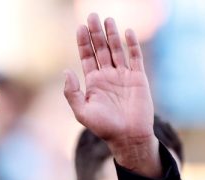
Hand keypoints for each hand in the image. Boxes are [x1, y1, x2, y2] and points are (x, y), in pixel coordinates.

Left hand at [63, 13, 160, 177]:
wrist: (128, 137)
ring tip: (107, 20)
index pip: (87, 57)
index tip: (80, 27)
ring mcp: (123, 76)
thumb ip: (72, 93)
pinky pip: (134, 58)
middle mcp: (107, 76)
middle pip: (101, 49)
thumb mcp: (82, 112)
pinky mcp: (138, 78)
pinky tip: (127, 32)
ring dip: (112, 35)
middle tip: (92, 16)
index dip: (84, 42)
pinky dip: (131, 45)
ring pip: (116, 50)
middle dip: (96, 33)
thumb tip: (66, 71)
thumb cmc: (104, 127)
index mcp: (93, 82)